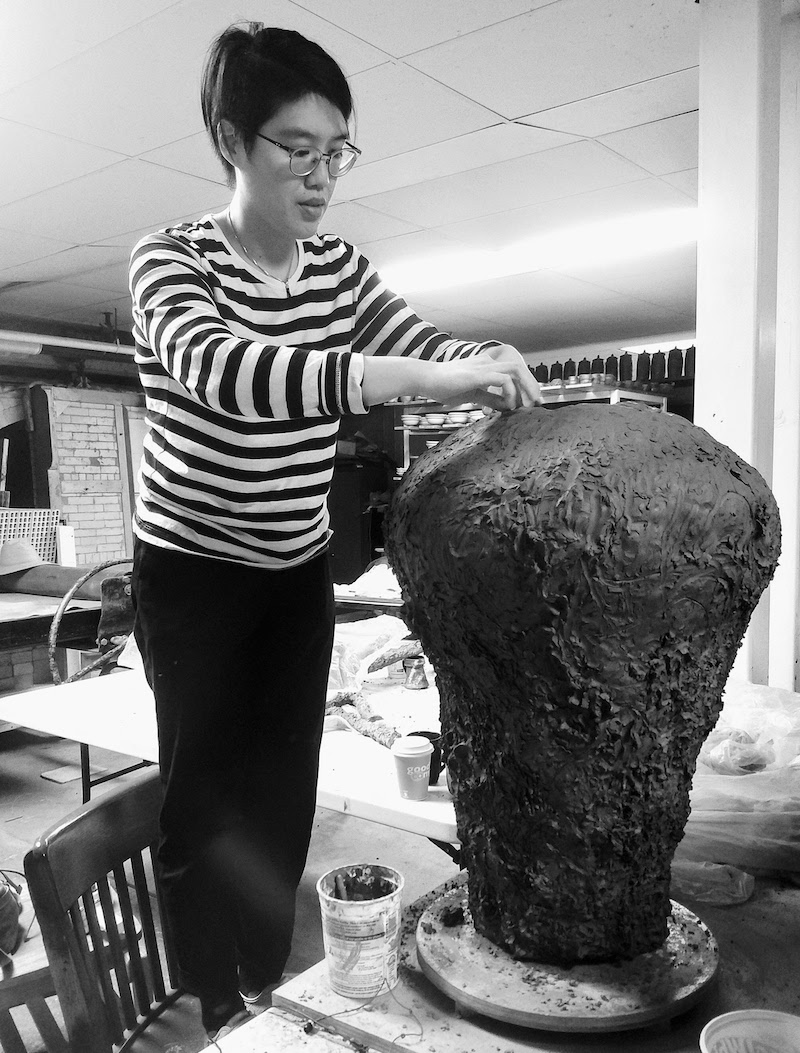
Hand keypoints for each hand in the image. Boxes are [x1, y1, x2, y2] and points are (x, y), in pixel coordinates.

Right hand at [421, 345, 541, 410]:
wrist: (425, 379)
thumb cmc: (444, 386)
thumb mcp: (473, 394)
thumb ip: (490, 398)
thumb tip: (507, 406)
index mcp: (487, 365)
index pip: (514, 371)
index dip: (526, 385)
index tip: (531, 403)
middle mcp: (488, 362)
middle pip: (520, 368)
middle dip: (531, 386)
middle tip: (536, 404)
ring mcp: (483, 366)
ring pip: (516, 370)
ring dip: (525, 388)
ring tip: (526, 405)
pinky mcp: (478, 374)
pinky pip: (503, 379)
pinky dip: (510, 392)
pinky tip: (508, 405)